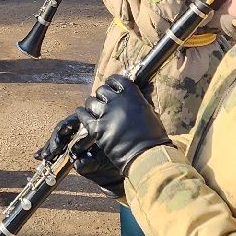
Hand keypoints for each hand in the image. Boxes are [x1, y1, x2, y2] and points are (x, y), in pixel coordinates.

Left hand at [61, 75, 171, 197]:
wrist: (148, 155)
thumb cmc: (153, 136)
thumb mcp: (147, 111)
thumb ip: (135, 101)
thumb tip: (128, 97)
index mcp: (132, 95)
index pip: (117, 80)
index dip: (112, 82)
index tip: (110, 85)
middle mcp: (117, 101)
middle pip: (102, 90)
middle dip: (102, 95)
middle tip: (104, 102)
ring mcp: (106, 115)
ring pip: (90, 102)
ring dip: (92, 105)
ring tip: (94, 109)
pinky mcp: (97, 129)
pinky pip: (83, 116)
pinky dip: (82, 113)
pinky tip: (82, 113)